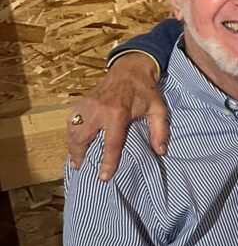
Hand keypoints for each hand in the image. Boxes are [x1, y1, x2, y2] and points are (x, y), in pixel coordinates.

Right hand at [67, 53, 168, 180]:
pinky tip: (73, 141)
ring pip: (73, 130)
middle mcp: (99, 110)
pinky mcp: (83, 101)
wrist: (131, 68)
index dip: (107, 163)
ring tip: (76, 159)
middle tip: (82, 168)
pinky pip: (71, 120)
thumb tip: (160, 151)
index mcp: (118, 114)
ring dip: (72, 146)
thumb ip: (160, 131)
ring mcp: (88, 105)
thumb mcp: (158, 110)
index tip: (104, 177)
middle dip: (80, 155)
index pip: (111, 144)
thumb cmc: (146, 90)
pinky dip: (70, 132)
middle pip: (83, 138)